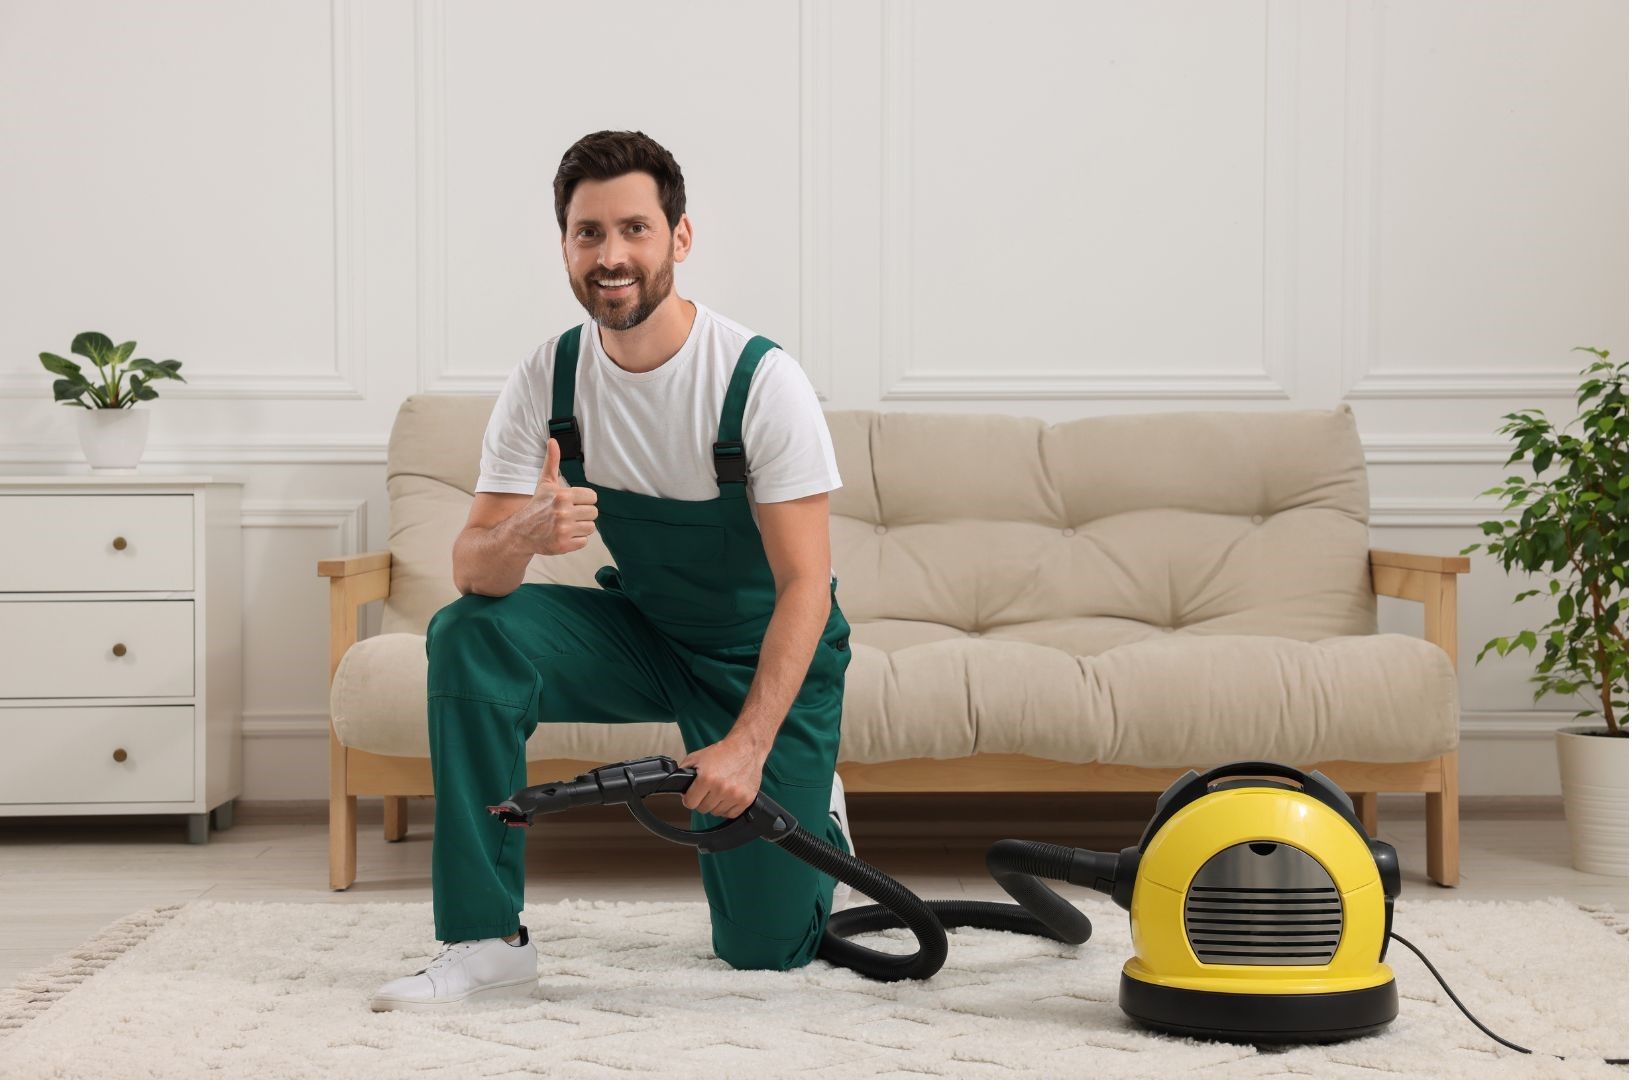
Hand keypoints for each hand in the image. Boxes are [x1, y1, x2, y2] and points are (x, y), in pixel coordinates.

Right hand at [502, 437, 598, 554]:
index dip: (584, 500)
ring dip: (581, 527)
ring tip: (567, 525)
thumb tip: (553, 441)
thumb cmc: (536, 506)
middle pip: (594, 513)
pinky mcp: (563, 545)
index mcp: (563, 495)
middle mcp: (563, 512)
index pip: (593, 497)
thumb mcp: (545, 483)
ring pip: (590, 528)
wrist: (520, 532)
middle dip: (583, 514)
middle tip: (570, 515)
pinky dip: (576, 540)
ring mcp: (563, 530)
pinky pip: (584, 542)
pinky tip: (564, 535)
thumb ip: (552, 462)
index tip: (573, 502)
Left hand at [679, 737, 766, 818]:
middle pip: (703, 809)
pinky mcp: (746, 799)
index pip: (690, 803)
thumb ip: (683, 772)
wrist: (745, 747)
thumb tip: (678, 787)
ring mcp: (735, 795)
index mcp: (706, 778)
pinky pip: (731, 814)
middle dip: (702, 800)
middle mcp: (721, 788)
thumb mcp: (696, 757)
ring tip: (719, 790)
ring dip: (716, 804)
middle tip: (708, 789)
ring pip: (717, 812)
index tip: (693, 794)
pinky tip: (728, 795)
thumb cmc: (722, 752)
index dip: (689, 798)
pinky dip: (728, 808)